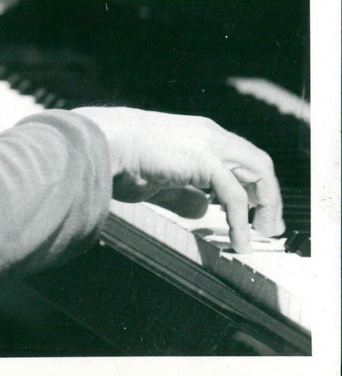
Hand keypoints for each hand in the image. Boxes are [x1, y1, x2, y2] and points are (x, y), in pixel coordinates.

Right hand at [74, 106, 284, 252]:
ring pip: (257, 172)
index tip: (256, 214)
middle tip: (268, 227)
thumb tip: (202, 209)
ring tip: (259, 235)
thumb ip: (183, 193)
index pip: (242, 159)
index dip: (254, 187)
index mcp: (201, 135)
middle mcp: (211, 135)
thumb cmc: (123, 156)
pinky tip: (238, 240)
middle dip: (269, 197)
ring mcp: (209, 144)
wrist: (106, 141)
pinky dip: (241, 220)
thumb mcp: (160, 178)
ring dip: (266, 206)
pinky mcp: (204, 160)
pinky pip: (235, 194)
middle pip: (259, 163)